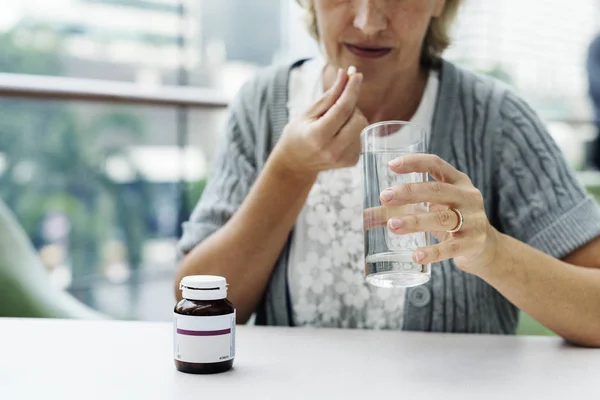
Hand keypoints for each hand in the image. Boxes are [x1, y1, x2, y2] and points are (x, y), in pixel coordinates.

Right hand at [271, 68, 367, 178]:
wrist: (296, 164)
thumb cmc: (299, 134)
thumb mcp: (308, 113)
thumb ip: (329, 96)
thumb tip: (346, 74)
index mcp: (317, 136)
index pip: (342, 109)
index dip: (351, 90)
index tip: (356, 74)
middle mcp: (332, 150)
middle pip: (357, 119)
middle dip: (352, 105)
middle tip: (339, 103)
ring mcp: (344, 158)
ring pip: (361, 126)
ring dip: (353, 117)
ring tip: (335, 121)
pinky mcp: (352, 161)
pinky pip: (361, 135)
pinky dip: (353, 128)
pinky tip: (339, 133)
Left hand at [377, 154, 499, 274]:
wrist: (485, 248)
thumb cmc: (451, 221)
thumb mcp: (431, 209)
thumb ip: (401, 210)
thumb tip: (366, 216)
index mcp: (457, 181)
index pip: (436, 164)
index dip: (414, 162)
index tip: (391, 165)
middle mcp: (467, 197)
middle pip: (437, 190)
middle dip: (409, 192)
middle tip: (384, 196)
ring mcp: (473, 220)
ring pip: (442, 218)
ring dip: (415, 221)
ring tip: (392, 225)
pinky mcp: (472, 243)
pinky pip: (450, 247)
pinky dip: (433, 252)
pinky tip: (416, 256)